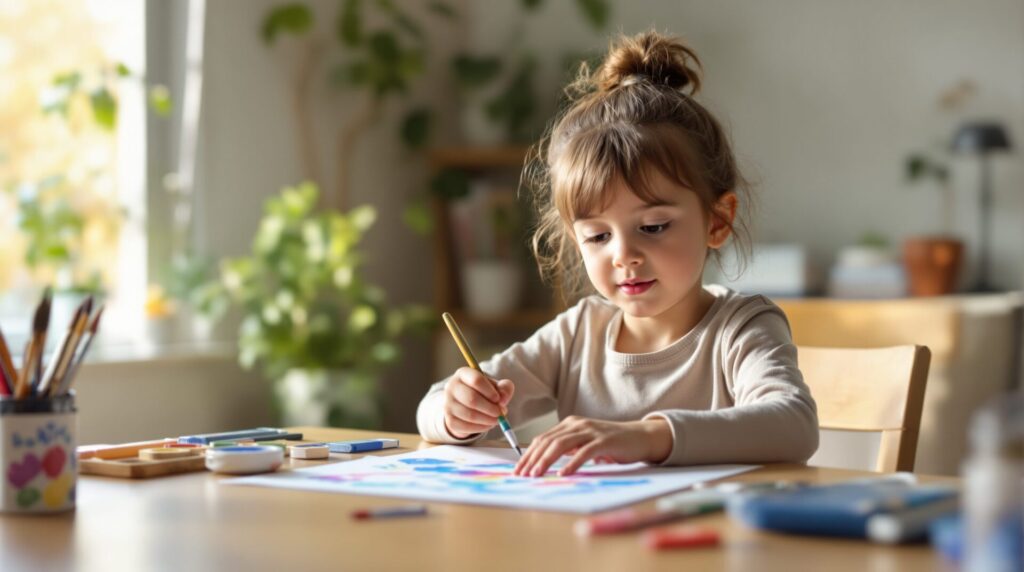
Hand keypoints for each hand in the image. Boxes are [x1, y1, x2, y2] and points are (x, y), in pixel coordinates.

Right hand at [442, 367, 514, 439]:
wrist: (465, 405)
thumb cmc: (483, 392)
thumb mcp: (495, 386)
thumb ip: (504, 388)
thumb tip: (503, 400)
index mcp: (463, 374)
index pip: (476, 380)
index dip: (490, 391)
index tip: (498, 399)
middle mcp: (451, 387)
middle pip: (472, 399)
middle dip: (490, 408)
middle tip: (501, 413)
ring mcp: (448, 404)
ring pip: (470, 415)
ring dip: (488, 420)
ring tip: (497, 419)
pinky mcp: (450, 420)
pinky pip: (467, 427)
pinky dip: (481, 428)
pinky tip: (488, 425)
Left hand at [513, 416, 672, 476]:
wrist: (640, 437)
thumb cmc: (611, 444)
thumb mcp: (584, 444)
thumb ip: (568, 449)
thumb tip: (544, 463)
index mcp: (570, 424)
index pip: (542, 439)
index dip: (528, 454)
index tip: (518, 470)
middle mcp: (577, 424)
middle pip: (548, 441)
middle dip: (532, 459)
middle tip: (522, 475)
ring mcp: (591, 431)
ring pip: (561, 445)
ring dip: (546, 461)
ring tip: (536, 475)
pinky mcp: (604, 441)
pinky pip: (584, 452)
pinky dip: (572, 463)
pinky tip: (563, 474)